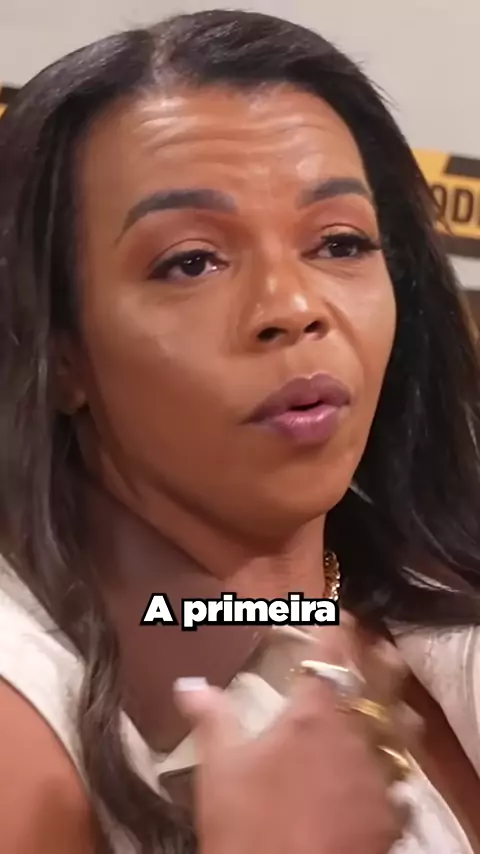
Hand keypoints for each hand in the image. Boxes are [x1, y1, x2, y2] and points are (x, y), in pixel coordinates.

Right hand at [175, 615, 418, 853]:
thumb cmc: (246, 823)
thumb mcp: (220, 768)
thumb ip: (210, 716)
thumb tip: (187, 682)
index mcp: (313, 714)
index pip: (332, 652)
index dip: (337, 625)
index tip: (335, 609)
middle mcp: (354, 735)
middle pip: (382, 680)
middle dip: (379, 657)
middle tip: (373, 646)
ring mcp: (377, 775)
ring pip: (401, 728)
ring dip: (394, 710)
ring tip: (385, 704)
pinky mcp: (389, 816)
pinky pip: (400, 782)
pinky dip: (393, 771)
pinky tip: (380, 775)